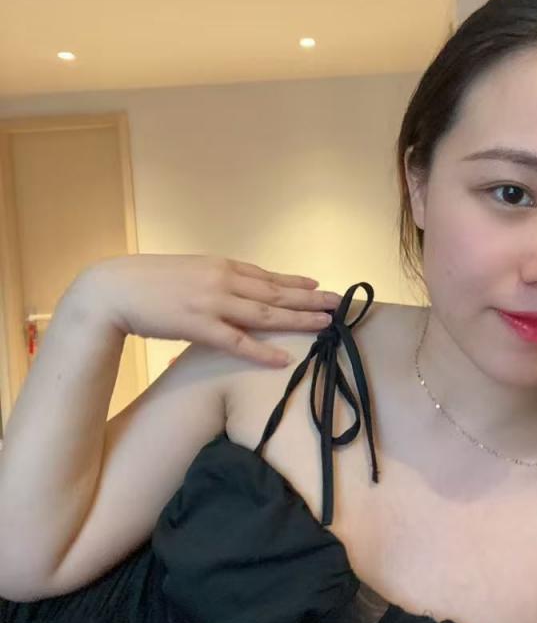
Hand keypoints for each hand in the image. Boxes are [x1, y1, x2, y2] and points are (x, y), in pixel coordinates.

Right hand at [70, 255, 341, 365]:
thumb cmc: (145, 283)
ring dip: (298, 319)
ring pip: (265, 312)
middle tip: (338, 304)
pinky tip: (283, 358)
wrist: (112, 290)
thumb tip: (231, 291)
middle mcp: (222, 280)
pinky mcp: (198, 325)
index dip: (293, 282)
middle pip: (274, 291)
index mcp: (219, 265)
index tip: (317, 286)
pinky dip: (262, 350)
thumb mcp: (187, 274)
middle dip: (309, 299)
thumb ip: (212, 281)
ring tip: (325, 324)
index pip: (265, 275)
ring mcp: (212, 302)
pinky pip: (237, 340)